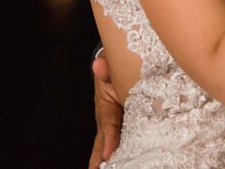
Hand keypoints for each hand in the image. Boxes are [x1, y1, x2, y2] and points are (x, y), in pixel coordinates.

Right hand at [89, 54, 122, 168]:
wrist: (116, 66)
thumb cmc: (115, 67)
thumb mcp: (111, 65)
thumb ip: (106, 67)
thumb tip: (99, 64)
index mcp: (105, 105)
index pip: (108, 124)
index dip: (109, 139)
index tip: (108, 153)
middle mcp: (107, 118)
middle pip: (104, 141)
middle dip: (102, 157)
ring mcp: (114, 123)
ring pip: (110, 144)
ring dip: (108, 158)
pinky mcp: (122, 125)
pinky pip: (122, 139)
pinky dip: (121, 151)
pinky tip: (125, 163)